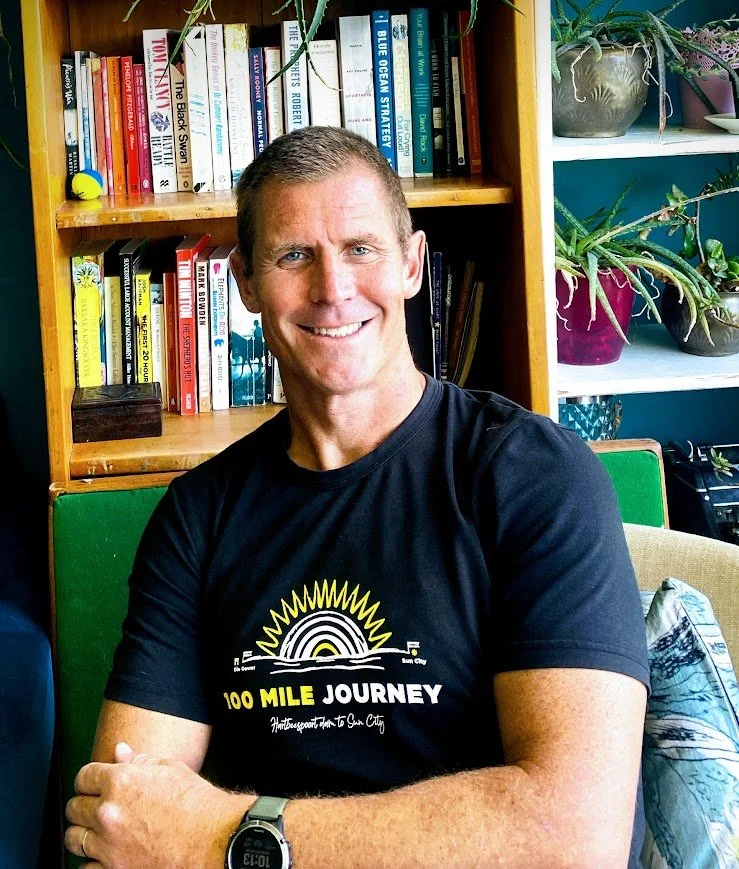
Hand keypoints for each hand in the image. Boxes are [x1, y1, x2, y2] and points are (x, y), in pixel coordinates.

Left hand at [65, 742, 249, 868]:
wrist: (212, 839)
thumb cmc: (196, 803)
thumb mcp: (169, 768)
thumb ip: (139, 761)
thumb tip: (121, 752)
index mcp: (120, 781)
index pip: (84, 776)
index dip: (89, 779)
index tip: (92, 784)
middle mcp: (108, 812)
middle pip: (74, 808)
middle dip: (83, 805)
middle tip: (94, 806)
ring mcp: (108, 845)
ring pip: (73, 838)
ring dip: (83, 833)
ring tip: (96, 831)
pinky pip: (85, 867)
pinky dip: (92, 860)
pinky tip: (105, 853)